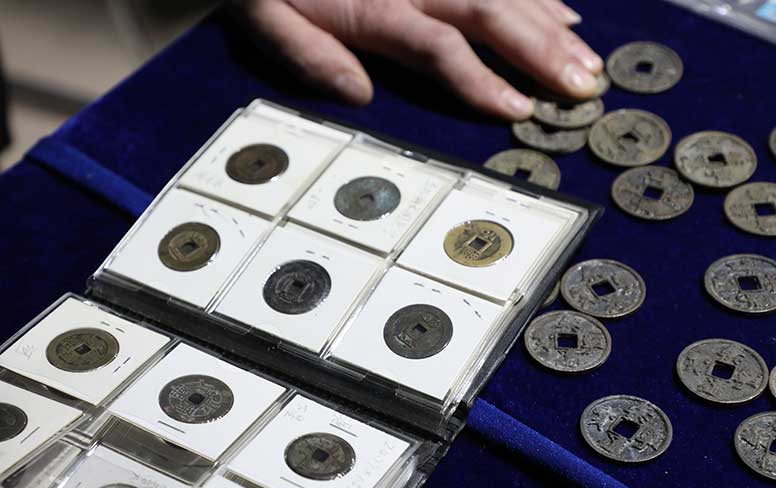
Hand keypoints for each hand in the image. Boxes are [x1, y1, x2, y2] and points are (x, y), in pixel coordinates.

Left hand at [233, 0, 602, 118]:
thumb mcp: (266, 17)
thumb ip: (310, 54)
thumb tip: (359, 94)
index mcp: (373, 7)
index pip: (439, 47)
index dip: (481, 78)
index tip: (520, 109)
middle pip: (487, 13)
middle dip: (540, 51)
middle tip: (584, 88)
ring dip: (549, 26)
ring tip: (588, 62)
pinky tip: (564, 14)